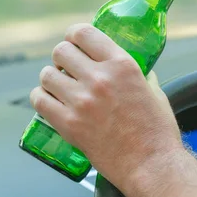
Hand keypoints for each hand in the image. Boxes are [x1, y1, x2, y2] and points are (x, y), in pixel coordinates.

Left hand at [29, 23, 182, 190]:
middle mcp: (99, 78)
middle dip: (62, 57)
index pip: (83, 33)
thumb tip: (132, 68)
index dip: (74, 34)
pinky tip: (50, 101)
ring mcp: (81, 101)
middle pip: (61, 51)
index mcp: (122, 64)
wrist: (151, 164)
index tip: (74, 40)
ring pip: (46, 75)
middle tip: (68, 66)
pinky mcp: (68, 124)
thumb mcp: (154, 90)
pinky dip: (41, 98)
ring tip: (59, 86)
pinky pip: (39, 100)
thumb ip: (140, 75)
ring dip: (51, 78)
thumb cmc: (157, 130)